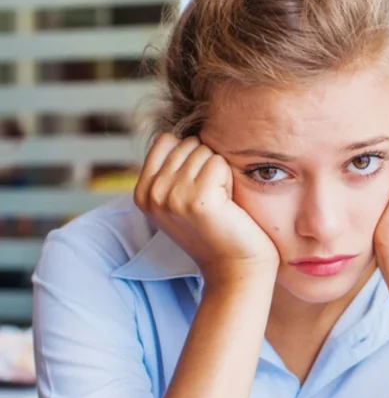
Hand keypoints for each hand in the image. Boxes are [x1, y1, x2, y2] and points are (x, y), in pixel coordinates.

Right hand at [134, 134, 278, 283]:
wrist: (236, 267)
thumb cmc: (218, 228)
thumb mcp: (182, 197)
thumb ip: (171, 168)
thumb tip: (175, 129)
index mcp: (142, 191)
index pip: (167, 140)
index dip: (192, 157)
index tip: (199, 189)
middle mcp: (151, 193)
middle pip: (188, 143)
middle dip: (208, 166)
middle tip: (213, 200)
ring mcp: (171, 196)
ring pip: (205, 151)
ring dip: (220, 173)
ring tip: (220, 203)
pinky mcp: (197, 199)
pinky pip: (219, 163)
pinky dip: (230, 180)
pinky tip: (228, 206)